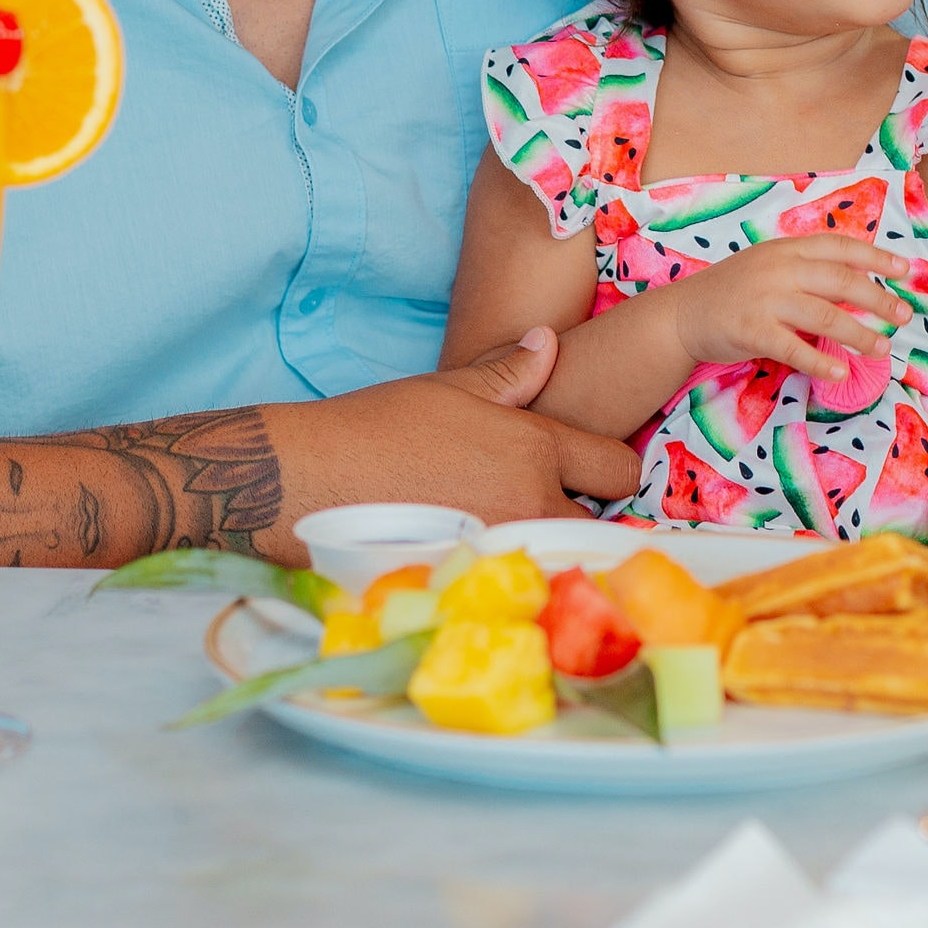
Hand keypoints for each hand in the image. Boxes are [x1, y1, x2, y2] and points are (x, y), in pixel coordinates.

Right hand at [265, 329, 636, 550]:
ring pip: (560, 557)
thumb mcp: (450, 387)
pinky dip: (513, 577)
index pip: (619, 468)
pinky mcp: (473, 585)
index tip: (593, 469)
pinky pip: (519, 586)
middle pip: (598, 522)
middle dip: (582, 513)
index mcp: (535, 448)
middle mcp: (531, 503)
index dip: (610, 466)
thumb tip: (548, 342)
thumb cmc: (377, 426)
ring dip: (550, 547)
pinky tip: (485, 562)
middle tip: (549, 502)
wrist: (308, 480)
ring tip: (512, 531)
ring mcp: (504, 551)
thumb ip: (511, 373)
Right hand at [650, 237, 915, 384]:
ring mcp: (765, 299)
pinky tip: (839, 371)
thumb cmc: (733, 292)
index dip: (876, 257)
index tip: (906, 270)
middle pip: (842, 280)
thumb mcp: (770, 267)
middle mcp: (779, 269)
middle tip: (904, 316)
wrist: (683, 314)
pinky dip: (820, 360)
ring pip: (825, 315)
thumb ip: (807, 272)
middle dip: (879, 299)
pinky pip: (794, 348)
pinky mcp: (752, 330)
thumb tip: (858, 288)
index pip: (841, 247)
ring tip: (882, 348)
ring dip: (859, 334)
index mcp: (787, 249)